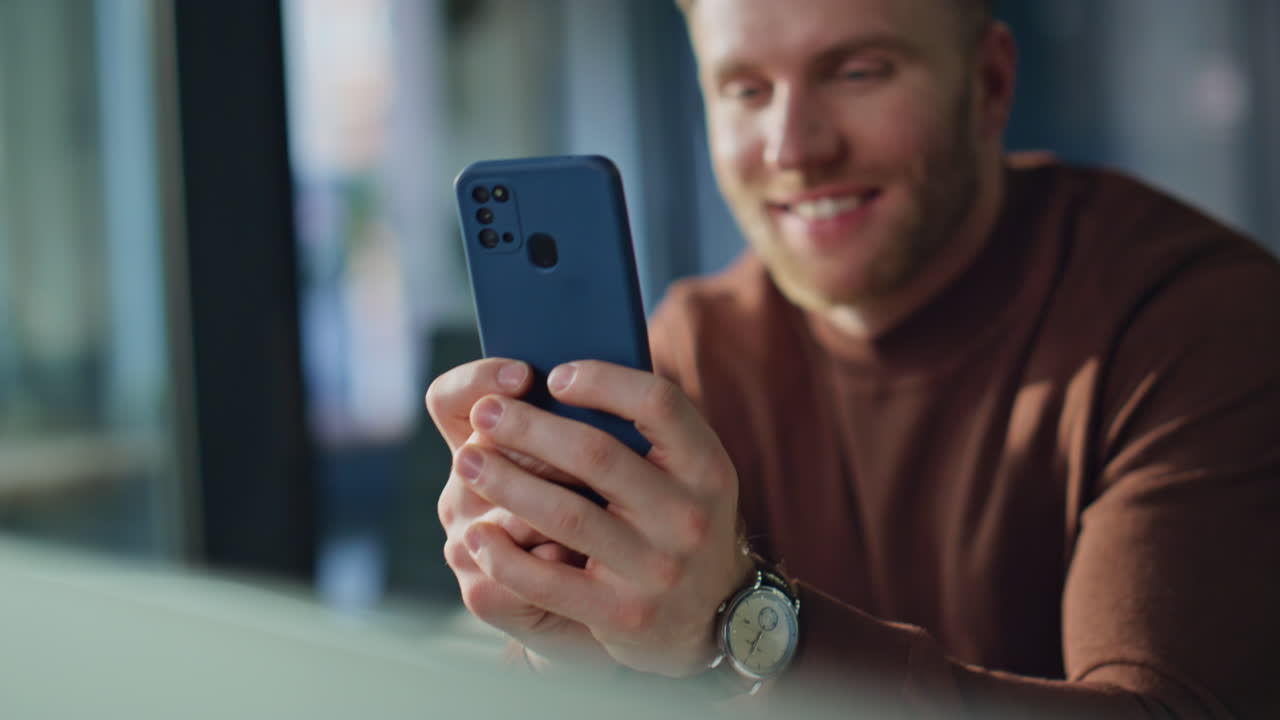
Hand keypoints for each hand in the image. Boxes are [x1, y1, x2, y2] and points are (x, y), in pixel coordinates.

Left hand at [453, 360, 754, 676]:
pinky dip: (505, 557)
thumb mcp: (688, 474)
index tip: (554, 376)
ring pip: (565, 514)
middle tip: (484, 412)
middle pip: (596, 455)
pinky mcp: (623, 614)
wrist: (715, 615)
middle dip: (529, 428)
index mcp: (706, 467)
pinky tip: (476, 535)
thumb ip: (644, 433)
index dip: (602, 381)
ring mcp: (657, 567)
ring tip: (467, 462)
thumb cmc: (678, 520)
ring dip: (506, 483)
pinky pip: (549, 581)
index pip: (658, 403)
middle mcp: (687, 515)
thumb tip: (557, 384)